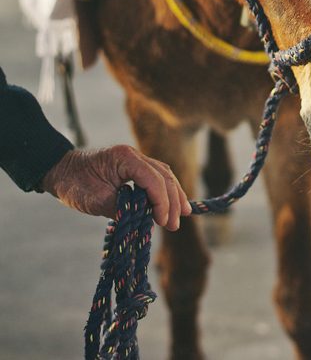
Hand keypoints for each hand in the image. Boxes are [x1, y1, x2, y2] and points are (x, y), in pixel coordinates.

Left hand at [41, 145, 192, 230]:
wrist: (60, 171)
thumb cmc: (74, 184)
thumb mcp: (95, 200)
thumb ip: (121, 208)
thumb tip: (144, 219)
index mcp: (125, 158)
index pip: (153, 179)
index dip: (161, 201)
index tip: (163, 221)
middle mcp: (134, 155)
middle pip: (163, 175)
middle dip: (173, 199)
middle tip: (176, 223)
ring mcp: (135, 160)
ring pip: (163, 175)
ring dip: (173, 194)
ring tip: (183, 213)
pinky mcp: (133, 168)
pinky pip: (155, 178)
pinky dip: (164, 191)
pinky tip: (170, 204)